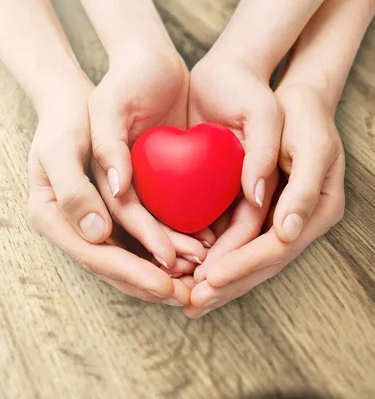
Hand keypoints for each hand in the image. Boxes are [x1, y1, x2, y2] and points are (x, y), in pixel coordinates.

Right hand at [26, 82, 194, 304]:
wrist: (73, 102)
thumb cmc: (65, 119)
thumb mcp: (60, 147)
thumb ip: (73, 191)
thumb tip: (97, 234)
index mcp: (49, 217)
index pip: (93, 255)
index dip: (130, 272)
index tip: (165, 285)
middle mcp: (69, 227)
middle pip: (111, 266)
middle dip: (150, 283)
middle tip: (189, 297)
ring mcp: (89, 223)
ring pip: (127, 257)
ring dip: (161, 273)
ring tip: (197, 282)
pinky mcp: (108, 214)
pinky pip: (136, 240)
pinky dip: (162, 250)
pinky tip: (189, 255)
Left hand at [184, 85, 344, 317]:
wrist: (284, 100)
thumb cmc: (302, 116)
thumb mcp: (311, 143)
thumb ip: (302, 187)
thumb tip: (285, 231)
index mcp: (314, 211)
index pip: (275, 249)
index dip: (242, 267)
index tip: (209, 280)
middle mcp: (294, 222)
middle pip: (258, 264)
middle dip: (225, 286)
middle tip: (190, 304)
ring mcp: (273, 219)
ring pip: (243, 258)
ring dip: (215, 282)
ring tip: (184, 300)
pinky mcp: (253, 210)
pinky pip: (232, 242)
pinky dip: (211, 258)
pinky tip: (185, 270)